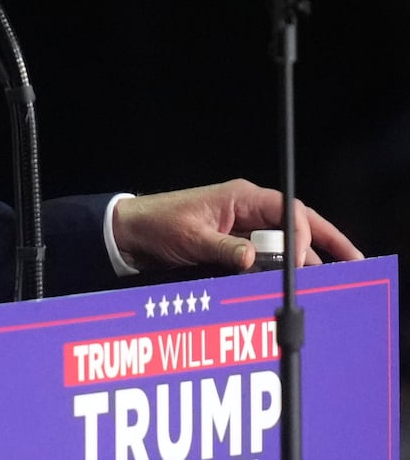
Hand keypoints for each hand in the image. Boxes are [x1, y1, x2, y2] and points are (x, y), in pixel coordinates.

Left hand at [112, 178, 363, 273]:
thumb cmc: (157, 223)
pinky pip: (266, 254)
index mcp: (241, 198)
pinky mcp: (235, 242)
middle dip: (322, 244)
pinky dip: (279, 267)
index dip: (304, 234)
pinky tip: (291, 282)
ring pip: (283, 242)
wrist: (131, 231)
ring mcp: (243, 226)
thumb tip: (253, 259)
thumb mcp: (191, 238)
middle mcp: (247, 209)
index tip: (304, 260)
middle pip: (296, 225)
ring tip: (322, 282)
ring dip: (300, 260)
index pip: (289, 210)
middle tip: (348, 266)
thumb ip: (224, 249)